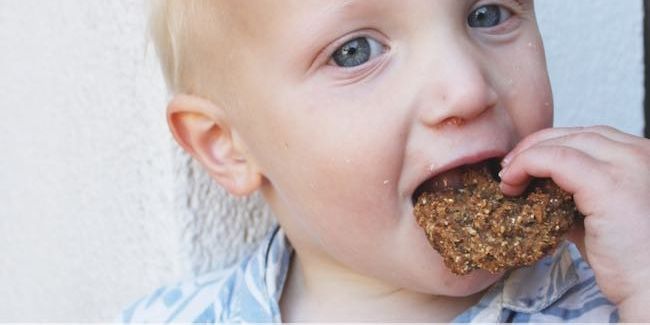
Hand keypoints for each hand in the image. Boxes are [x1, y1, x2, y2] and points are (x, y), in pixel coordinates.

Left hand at [498, 126, 649, 320]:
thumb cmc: (631, 262)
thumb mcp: (602, 218)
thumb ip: (577, 198)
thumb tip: (542, 193)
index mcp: (642, 158)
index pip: (589, 137)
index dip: (551, 146)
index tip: (524, 165)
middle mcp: (640, 153)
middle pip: (575, 134)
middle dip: (535, 147)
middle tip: (509, 169)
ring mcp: (626, 165)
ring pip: (562, 142)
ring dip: (526, 156)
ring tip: (508, 179)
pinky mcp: (607, 184)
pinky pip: (554, 159)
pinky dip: (526, 165)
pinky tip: (512, 183)